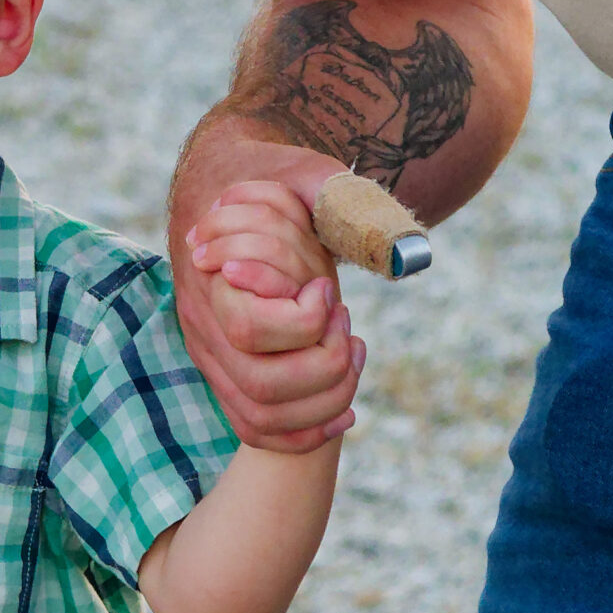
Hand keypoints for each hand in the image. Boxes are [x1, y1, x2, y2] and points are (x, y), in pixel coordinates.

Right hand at [188, 178, 366, 444]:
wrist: (230, 196)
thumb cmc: (277, 187)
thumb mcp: (309, 179)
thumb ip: (343, 201)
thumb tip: (407, 253)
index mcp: (213, 278)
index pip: (251, 328)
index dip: (303, 318)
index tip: (325, 287)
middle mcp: (205, 326)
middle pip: (262, 385)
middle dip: (324, 363)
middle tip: (345, 321)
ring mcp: (214, 358)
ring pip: (262, 416)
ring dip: (323, 397)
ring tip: (352, 351)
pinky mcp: (228, 379)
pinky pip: (258, 430)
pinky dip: (306, 432)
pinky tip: (345, 410)